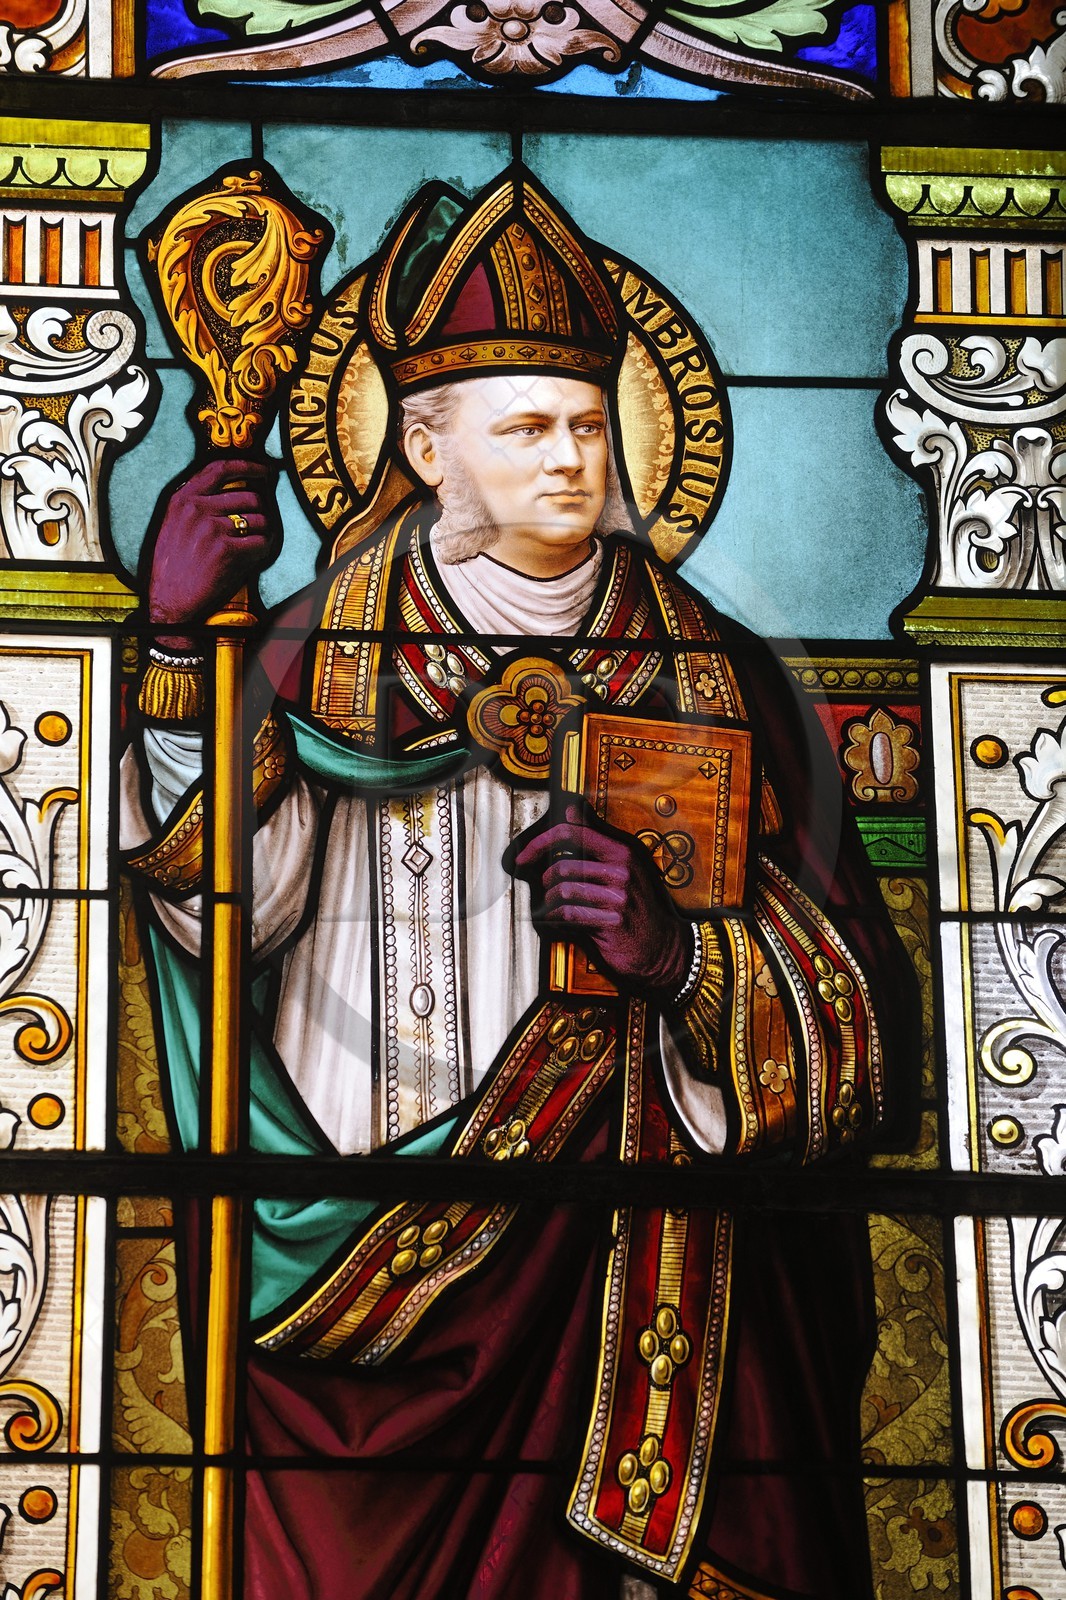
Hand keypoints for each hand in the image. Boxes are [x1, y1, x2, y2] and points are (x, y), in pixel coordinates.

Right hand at [147, 458, 277, 647]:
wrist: (168, 601)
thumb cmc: (172, 566)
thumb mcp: (172, 524)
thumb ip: (195, 504)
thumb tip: (232, 490)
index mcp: (183, 499)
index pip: (220, 468)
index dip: (249, 466)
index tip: (265, 470)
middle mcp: (197, 509)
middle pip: (250, 497)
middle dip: (261, 512)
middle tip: (260, 525)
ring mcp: (212, 529)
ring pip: (260, 520)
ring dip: (264, 533)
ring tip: (254, 545)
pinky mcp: (226, 551)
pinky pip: (261, 543)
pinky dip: (263, 551)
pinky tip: (253, 558)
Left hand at [512, 802, 692, 996]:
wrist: (659, 946)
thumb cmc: (636, 907)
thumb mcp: (622, 868)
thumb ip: (594, 841)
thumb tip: (571, 810)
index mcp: (622, 852)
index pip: (573, 833)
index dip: (542, 842)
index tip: (525, 856)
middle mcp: (621, 872)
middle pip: (563, 866)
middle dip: (546, 880)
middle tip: (545, 889)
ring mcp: (618, 898)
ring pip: (563, 891)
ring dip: (550, 901)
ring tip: (552, 906)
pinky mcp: (612, 922)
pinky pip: (569, 914)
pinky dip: (555, 918)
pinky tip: (557, 920)